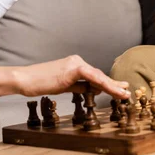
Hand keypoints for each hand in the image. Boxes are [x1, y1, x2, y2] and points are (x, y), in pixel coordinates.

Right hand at [0, 55, 130, 99]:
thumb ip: (78, 86)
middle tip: (127, 90)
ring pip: (98, 76)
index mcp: (74, 64)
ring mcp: (75, 63)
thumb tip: (92, 90)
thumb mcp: (63, 86)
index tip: (119, 88)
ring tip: (124, 93)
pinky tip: (112, 90)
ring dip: (112, 86)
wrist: (26, 79)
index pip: (95, 75)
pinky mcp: (72, 68)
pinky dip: (103, 84)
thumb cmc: (41, 83)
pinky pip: (91, 77)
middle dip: (114, 84)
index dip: (108, 83)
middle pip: (99, 75)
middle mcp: (77, 61)